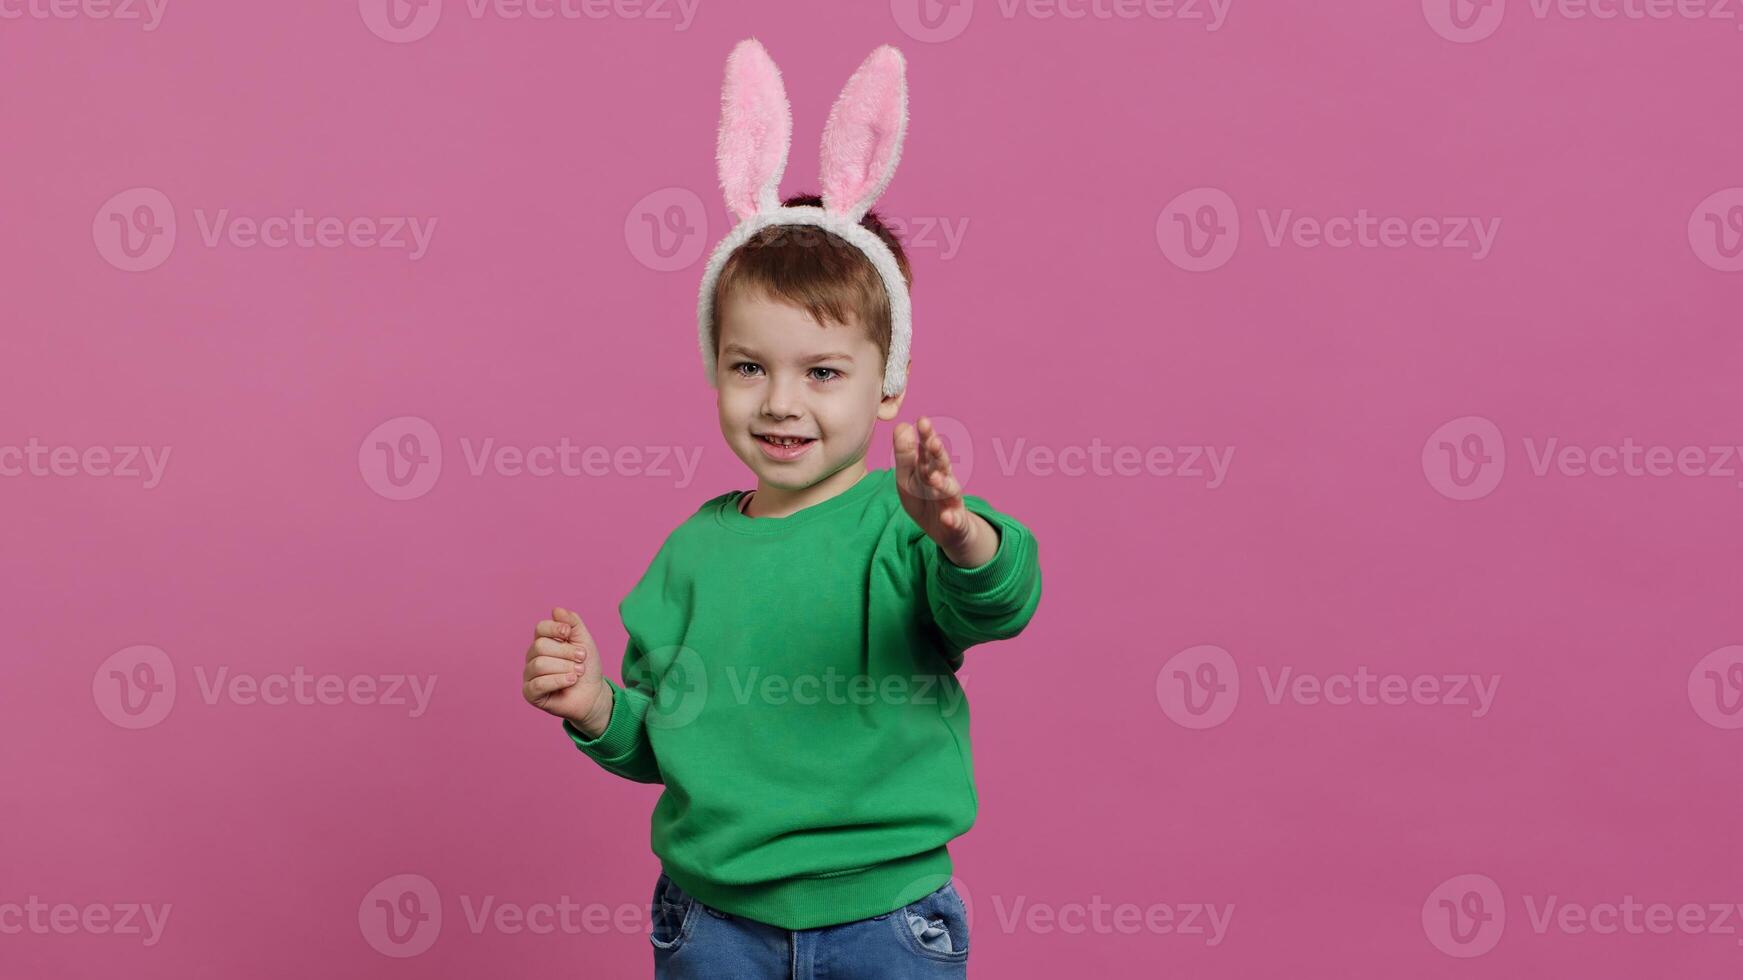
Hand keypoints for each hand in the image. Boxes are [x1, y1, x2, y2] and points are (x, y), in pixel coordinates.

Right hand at [522, 607, 612, 735]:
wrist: (594, 694)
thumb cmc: (587, 667)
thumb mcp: (584, 640)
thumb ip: (572, 623)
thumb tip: (556, 610)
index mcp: (543, 642)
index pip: (540, 628)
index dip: (556, 628)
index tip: (569, 634)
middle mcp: (532, 657)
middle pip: (540, 646)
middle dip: (566, 652)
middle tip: (581, 659)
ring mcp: (529, 675)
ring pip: (539, 664)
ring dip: (565, 668)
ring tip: (578, 673)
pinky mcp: (530, 693)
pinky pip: (538, 684)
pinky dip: (558, 681)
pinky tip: (571, 681)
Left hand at [894, 416, 993, 565]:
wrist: (948, 530)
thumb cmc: (924, 499)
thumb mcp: (908, 478)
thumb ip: (905, 455)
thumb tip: (902, 425)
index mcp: (930, 468)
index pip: (928, 449)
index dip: (926, 436)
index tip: (922, 421)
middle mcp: (944, 480)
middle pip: (942, 465)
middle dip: (938, 454)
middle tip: (932, 442)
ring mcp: (952, 501)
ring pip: (950, 491)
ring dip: (944, 484)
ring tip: (935, 478)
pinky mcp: (957, 522)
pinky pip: (955, 520)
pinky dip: (952, 519)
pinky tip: (948, 517)